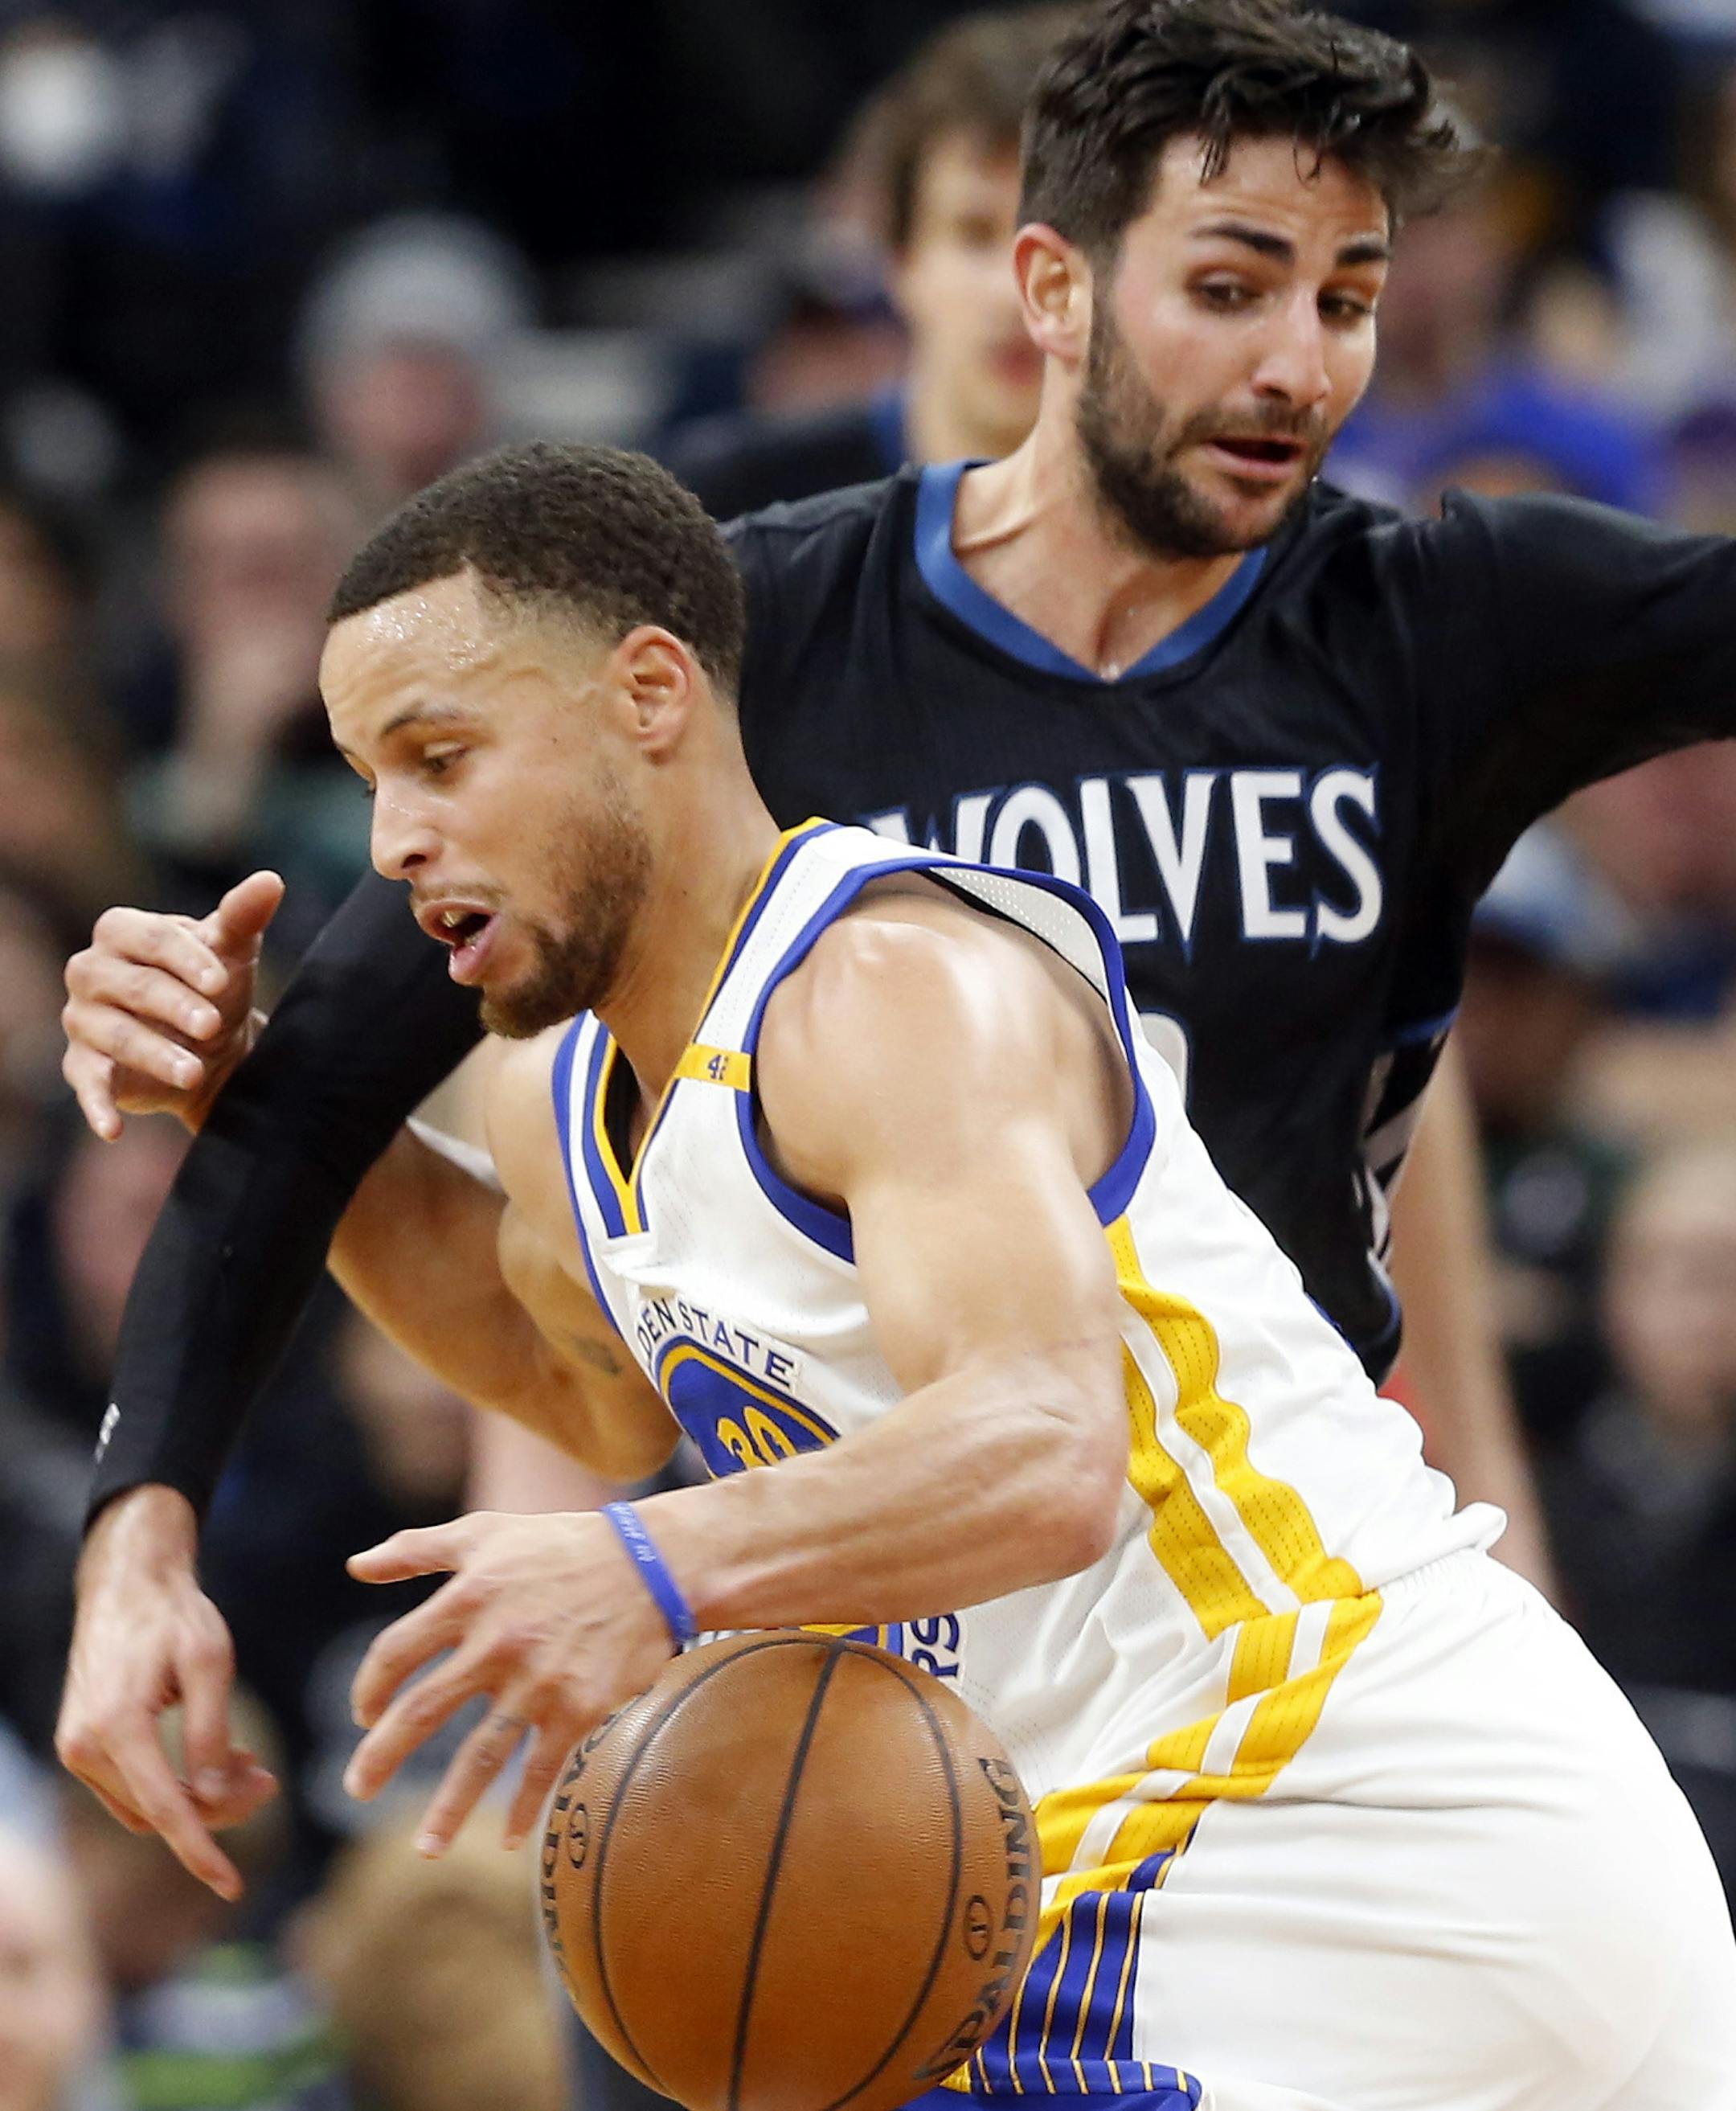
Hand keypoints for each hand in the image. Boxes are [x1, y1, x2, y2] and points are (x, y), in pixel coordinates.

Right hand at [56, 1487, 278, 1900]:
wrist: (127, 1585)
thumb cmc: (175, 1616)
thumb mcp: (209, 1663)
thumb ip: (211, 1731)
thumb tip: (217, 1797)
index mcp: (116, 1726)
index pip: (166, 1809)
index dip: (201, 1851)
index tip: (233, 1887)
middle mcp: (85, 1746)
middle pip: (160, 1812)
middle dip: (218, 1810)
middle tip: (269, 1780)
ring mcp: (77, 1749)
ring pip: (147, 1806)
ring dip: (200, 1799)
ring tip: (252, 1766)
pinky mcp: (82, 1746)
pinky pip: (134, 1788)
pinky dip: (177, 1784)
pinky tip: (220, 1757)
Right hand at [61, 870, 283, 1139]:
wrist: (211, 1044)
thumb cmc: (215, 986)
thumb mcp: (232, 953)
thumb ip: (243, 917)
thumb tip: (272, 880)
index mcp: (121, 933)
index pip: (150, 940)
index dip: (187, 960)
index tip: (223, 981)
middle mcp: (91, 972)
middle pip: (131, 987)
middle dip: (175, 1006)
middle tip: (214, 1026)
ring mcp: (83, 1020)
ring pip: (114, 1036)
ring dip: (155, 1055)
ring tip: (195, 1072)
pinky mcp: (83, 1065)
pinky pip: (85, 1083)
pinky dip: (96, 1107)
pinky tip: (114, 1130)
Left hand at [344, 1510, 673, 1855]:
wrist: (651, 1566)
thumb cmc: (560, 1545)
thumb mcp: (486, 1533)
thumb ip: (417, 1549)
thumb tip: (356, 1565)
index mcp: (468, 1598)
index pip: (395, 1653)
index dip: (370, 1687)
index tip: (365, 1713)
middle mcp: (496, 1641)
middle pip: (421, 1711)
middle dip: (381, 1757)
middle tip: (356, 1790)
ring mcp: (539, 1679)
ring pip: (480, 1756)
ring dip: (449, 1808)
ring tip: (425, 1848)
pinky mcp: (579, 1706)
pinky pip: (542, 1768)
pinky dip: (523, 1808)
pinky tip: (508, 1840)